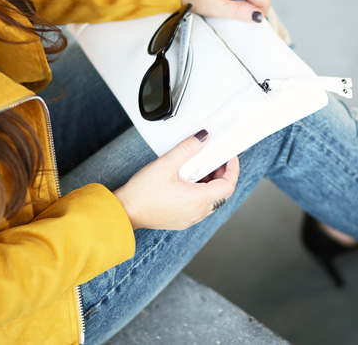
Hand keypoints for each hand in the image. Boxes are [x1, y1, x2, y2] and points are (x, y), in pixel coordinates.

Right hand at [114, 131, 239, 229]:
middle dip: (221, 174)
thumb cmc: (142, 193)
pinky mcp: (182, 220)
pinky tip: (188, 181)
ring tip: (198, 168)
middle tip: (213, 159)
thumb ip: (186, 149)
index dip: (233, 169)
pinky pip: (200, 206)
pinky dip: (201, 192)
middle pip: (221, 193)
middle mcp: (197, 212)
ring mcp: (190, 218)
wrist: (125, 212)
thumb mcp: (165, 165)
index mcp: (197, 200)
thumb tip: (203, 138)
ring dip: (210, 184)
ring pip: (211, 200)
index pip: (228, 186)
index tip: (230, 157)